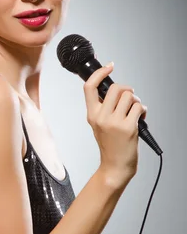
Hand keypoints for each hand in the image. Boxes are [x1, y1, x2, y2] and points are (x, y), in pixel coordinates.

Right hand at [83, 63, 146, 182]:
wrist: (115, 166)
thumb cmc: (110, 145)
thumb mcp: (99, 125)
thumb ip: (104, 108)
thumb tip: (117, 90)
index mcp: (92, 115)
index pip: (89, 88)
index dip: (99, 73)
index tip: (109, 67)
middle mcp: (101, 117)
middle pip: (115, 88)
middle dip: (126, 90)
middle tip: (129, 97)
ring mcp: (114, 122)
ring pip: (128, 96)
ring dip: (135, 101)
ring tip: (135, 111)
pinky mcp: (128, 127)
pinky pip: (139, 107)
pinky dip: (143, 110)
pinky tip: (140, 119)